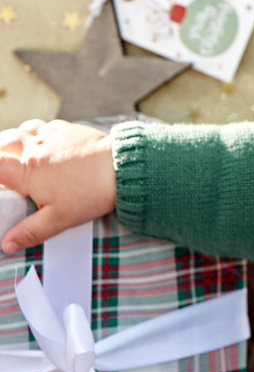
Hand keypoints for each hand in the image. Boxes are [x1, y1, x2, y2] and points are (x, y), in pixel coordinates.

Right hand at [0, 120, 116, 252]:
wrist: (123, 170)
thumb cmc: (91, 194)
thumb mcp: (59, 219)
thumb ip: (30, 231)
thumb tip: (7, 245)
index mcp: (29, 172)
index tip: (0, 181)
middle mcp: (36, 149)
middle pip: (6, 142)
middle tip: (2, 162)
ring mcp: (53, 137)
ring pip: (25, 130)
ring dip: (17, 138)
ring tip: (18, 150)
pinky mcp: (70, 131)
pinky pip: (48, 126)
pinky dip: (41, 132)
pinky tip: (46, 142)